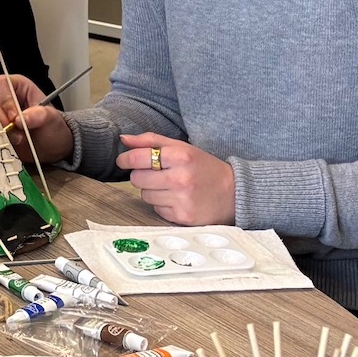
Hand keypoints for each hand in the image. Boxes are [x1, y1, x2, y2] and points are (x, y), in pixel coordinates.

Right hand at [0, 74, 72, 163]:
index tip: (15, 117)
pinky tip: (9, 142)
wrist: (49, 149)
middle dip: (2, 120)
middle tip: (18, 130)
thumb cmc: (51, 128)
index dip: (5, 100)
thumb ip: (39, 115)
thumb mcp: (52, 119)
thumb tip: (21, 118)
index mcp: (17, 86)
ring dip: (0, 131)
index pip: (0, 84)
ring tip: (18, 138)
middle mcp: (2, 97)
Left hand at [115, 133, 236, 225]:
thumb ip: (151, 141)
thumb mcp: (182, 148)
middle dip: (141, 175)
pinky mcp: (182, 216)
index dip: (126, 159)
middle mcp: (181, 178)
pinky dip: (162, 204)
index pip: (138, 158)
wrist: (234, 193)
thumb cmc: (204, 168)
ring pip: (144, 195)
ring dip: (151, 191)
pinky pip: (156, 209)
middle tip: (155, 174)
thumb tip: (124, 139)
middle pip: (137, 178)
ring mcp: (182, 200)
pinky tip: (176, 199)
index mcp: (181, 156)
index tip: (123, 160)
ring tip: (170, 186)